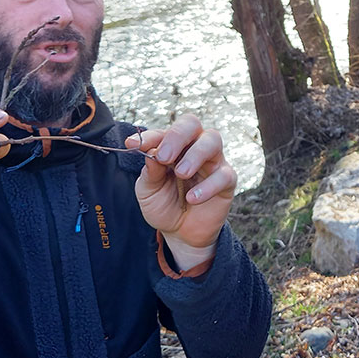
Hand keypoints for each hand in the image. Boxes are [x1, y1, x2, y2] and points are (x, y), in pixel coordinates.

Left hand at [128, 114, 235, 270]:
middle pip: (192, 124)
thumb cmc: (164, 205)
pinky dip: (207, 186)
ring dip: (196, 154)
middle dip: (177, 136)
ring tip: (182, 173)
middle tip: (165, 157)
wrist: (180, 233)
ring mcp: (212, 162)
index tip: (132, 145)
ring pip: (213, 140)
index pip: (163, 132)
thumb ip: (150, 172)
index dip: (148, 137)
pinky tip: (192, 199)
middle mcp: (193, 148)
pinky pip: (224, 174)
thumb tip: (151, 151)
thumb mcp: (148, 191)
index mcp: (172, 147)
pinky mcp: (227, 181)